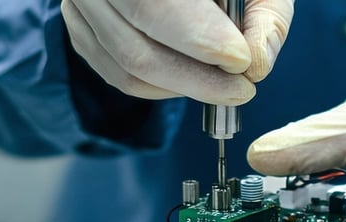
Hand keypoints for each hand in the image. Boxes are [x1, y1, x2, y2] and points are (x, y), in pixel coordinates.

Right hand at [61, 0, 293, 104]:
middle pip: (136, 45)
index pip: (156, 4)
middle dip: (195, 77)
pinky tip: (190, 78)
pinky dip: (159, 87)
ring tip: (222, 85)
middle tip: (240, 89)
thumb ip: (265, 17)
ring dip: (182, 86)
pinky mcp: (80, 26)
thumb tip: (256, 65)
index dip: (198, 37)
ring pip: (127, 65)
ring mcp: (80, 3)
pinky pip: (116, 73)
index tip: (239, 59)